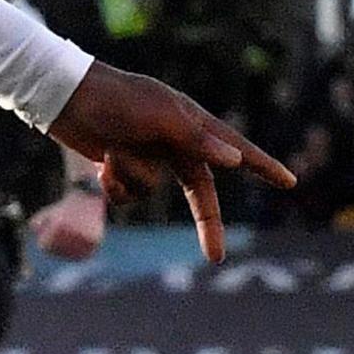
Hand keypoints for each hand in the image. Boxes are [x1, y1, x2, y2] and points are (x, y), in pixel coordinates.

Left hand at [42, 63, 290, 262]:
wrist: (64, 97)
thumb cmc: (115, 100)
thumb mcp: (158, 116)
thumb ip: (196, 139)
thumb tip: (233, 160)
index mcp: (192, 126)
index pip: (236, 150)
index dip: (263, 167)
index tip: (289, 182)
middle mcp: (175, 143)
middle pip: (201, 191)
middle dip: (206, 223)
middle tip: (215, 257)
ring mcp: (147, 155)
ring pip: (153, 191)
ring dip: (133, 179)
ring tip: (113, 152)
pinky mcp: (121, 165)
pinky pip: (127, 193)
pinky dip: (115, 184)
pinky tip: (101, 164)